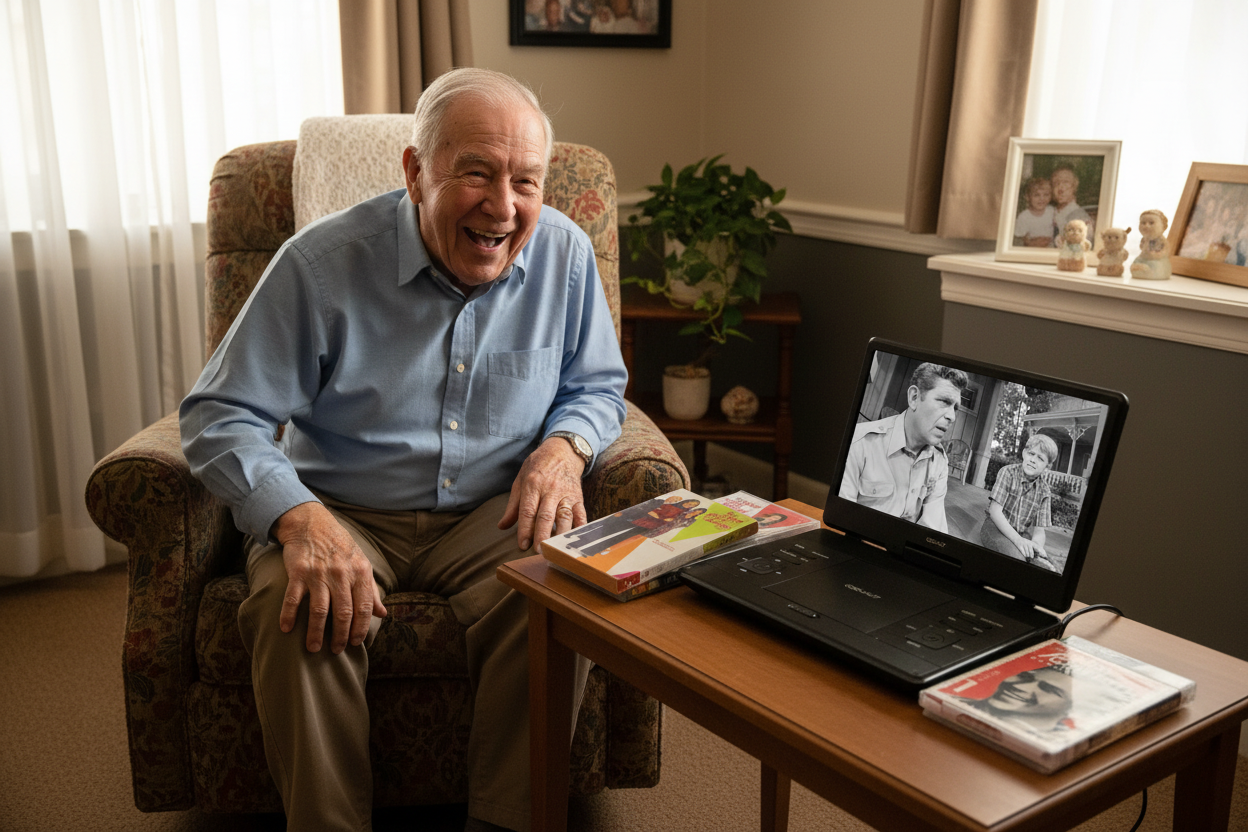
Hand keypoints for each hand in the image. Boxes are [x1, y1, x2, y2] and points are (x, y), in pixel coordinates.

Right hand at [272, 502, 386, 652]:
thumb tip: (383, 614)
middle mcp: (341, 574)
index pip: (363, 608)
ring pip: (319, 611)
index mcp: (360, 573)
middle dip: (340, 636)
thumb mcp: (361, 564)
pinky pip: (293, 598)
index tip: (355, 643)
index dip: (360, 628)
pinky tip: (286, 630)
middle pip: (343, 613)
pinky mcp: (298, 572)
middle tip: (336, 651)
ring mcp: (319, 574)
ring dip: (316, 633)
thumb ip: (371, 591)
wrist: (313, 524)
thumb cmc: (340, 547)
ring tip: (313, 648)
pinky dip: (289, 616)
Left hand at [498, 437, 586, 550]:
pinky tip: (577, 540)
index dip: (525, 529)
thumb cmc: (538, 467)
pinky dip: (580, 528)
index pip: (528, 511)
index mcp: (532, 485)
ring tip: (556, 550)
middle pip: (546, 516)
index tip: (523, 545)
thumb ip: (513, 505)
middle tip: (539, 551)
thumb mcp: (520, 480)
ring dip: (561, 535)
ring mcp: (566, 494)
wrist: (563, 451)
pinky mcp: (578, 498)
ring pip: (565, 516)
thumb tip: (502, 526)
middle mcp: (550, 489)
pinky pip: (581, 514)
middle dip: (542, 535)